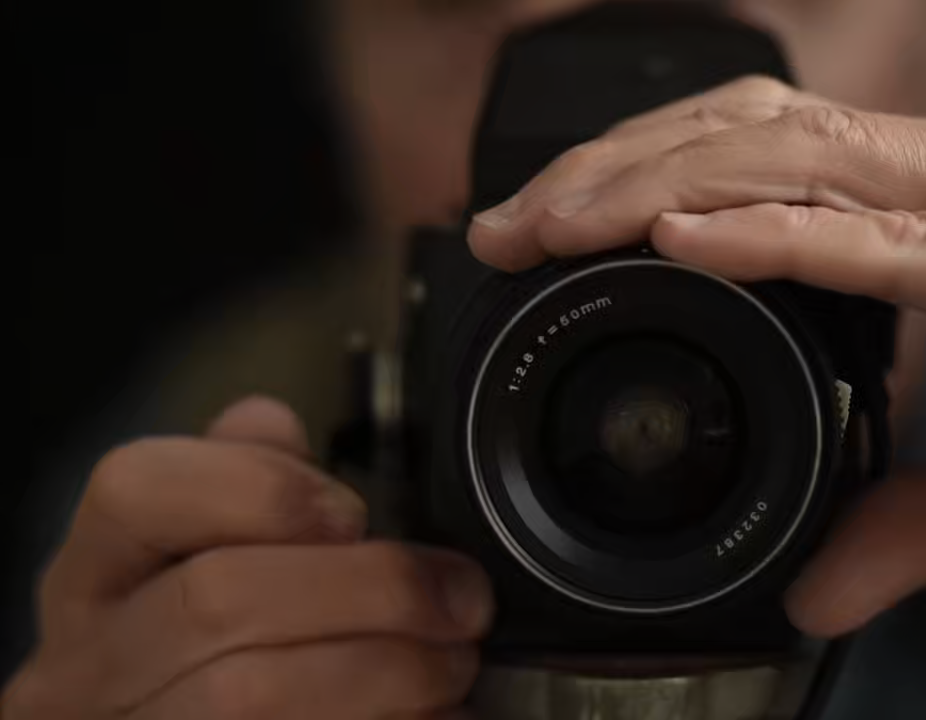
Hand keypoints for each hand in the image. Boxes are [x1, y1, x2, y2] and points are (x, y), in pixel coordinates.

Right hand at [3, 397, 492, 718]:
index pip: (133, 488)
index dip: (261, 487)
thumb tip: (268, 422)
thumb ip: (238, 487)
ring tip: (453, 663)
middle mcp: (85, 668)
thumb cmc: (211, 664)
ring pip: (254, 694)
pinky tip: (433, 717)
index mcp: (93, 581)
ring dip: (390, 672)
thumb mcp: (199, 565)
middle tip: (459, 598)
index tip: (352, 513)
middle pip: (219, 597)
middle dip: (372, 589)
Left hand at [466, 76, 925, 636]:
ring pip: (788, 163)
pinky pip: (884, 235)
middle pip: (742, 137)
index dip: (644, 176)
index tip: (550, 231)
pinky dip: (776, 235)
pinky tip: (685, 240)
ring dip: (656, 188)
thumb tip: (821, 594)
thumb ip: (910, 521)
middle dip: (608, 173)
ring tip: (549, 225)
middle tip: (503, 227)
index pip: (759, 156)